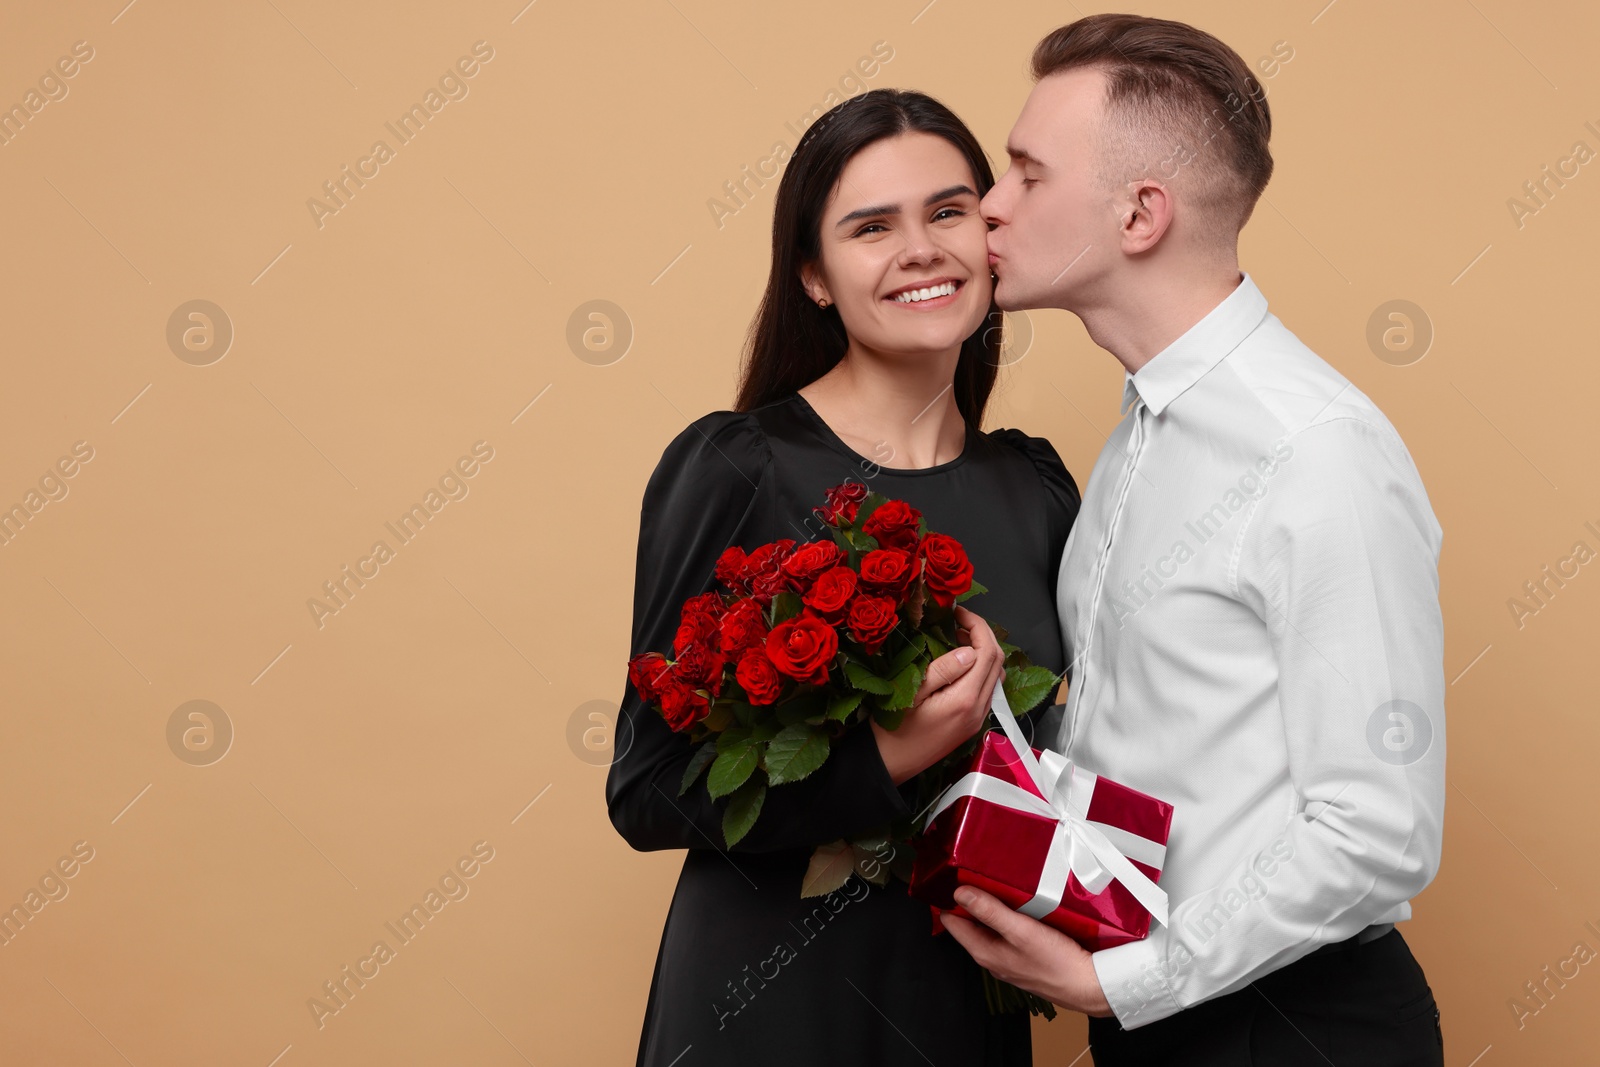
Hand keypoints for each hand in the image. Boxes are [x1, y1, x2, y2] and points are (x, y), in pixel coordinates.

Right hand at [871, 605, 1005, 785]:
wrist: (889, 764)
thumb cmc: (892, 730)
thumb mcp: (912, 693)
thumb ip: (944, 669)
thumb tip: (969, 650)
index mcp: (964, 700)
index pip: (987, 653)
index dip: (977, 626)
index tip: (958, 612)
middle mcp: (977, 710)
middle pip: (997, 662)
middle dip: (983, 635)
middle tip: (959, 620)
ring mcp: (977, 718)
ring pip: (995, 676)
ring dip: (983, 652)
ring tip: (957, 637)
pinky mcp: (971, 723)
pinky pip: (986, 689)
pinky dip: (980, 669)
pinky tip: (959, 662)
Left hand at [940, 886, 1113, 1016]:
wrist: (1087, 986)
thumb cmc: (1056, 962)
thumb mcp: (1021, 930)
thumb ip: (990, 911)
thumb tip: (960, 893)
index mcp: (984, 952)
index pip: (951, 922)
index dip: (949, 899)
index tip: (954, 877)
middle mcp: (991, 958)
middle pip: (970, 924)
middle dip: (971, 901)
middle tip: (977, 875)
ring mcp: (1007, 960)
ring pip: (989, 928)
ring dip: (991, 909)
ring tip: (999, 886)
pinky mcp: (1024, 959)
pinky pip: (1007, 934)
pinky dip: (1009, 919)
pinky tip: (1021, 907)